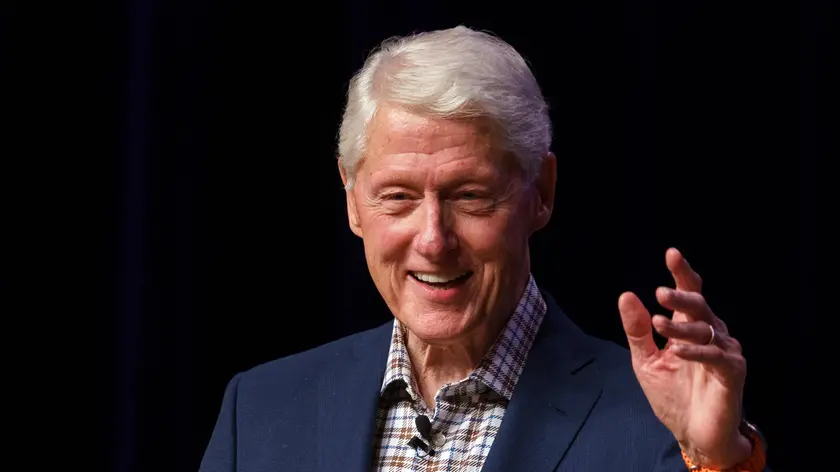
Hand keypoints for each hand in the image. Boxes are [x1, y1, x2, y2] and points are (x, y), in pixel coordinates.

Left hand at [618, 248, 751, 468]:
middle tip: (659, 292)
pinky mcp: (732, 372)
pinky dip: (695, 351)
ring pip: (704, 328)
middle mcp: (710, 333)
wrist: (692, 432)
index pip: (688, 294)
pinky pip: (715, 355)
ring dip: (680, 326)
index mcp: (689, 327)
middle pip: (699, 305)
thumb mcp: (646, 361)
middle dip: (681, 296)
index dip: (682, 273)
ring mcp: (724, 351)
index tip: (672, 253)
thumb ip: (638, 330)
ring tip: (657, 323)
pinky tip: (678, 351)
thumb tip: (627, 296)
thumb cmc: (672, 395)